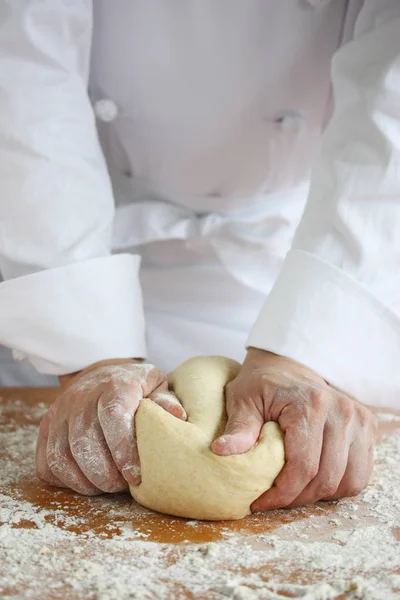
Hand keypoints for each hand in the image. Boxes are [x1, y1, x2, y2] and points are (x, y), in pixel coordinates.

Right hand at [36, 359, 185, 494]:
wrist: (102, 374)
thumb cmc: (136, 387)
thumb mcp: (156, 386)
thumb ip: (166, 402)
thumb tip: (177, 417)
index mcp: (114, 385)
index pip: (112, 416)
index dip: (122, 450)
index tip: (135, 476)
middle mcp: (81, 396)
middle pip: (84, 441)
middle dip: (104, 473)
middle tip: (122, 486)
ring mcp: (60, 412)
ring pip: (62, 456)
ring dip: (84, 481)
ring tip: (106, 487)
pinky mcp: (46, 428)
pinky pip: (47, 463)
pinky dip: (65, 480)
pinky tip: (86, 482)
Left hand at [212, 348, 376, 510]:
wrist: (287, 365)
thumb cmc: (262, 383)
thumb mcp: (242, 400)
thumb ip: (238, 428)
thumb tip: (220, 451)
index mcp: (311, 403)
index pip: (303, 465)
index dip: (282, 493)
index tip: (259, 502)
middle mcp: (341, 411)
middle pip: (327, 478)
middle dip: (298, 498)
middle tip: (273, 500)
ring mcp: (358, 419)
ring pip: (349, 481)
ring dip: (320, 495)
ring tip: (293, 491)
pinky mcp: (366, 427)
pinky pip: (360, 473)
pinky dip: (339, 486)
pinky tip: (314, 481)